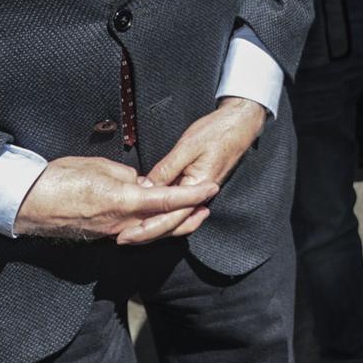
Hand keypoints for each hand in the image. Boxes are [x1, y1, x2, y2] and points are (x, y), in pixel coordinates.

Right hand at [12, 156, 217, 242]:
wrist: (26, 203)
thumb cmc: (58, 179)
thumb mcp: (98, 167)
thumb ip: (125, 175)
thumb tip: (139, 183)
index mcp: (122, 202)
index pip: (167, 200)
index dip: (192, 195)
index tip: (211, 189)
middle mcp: (120, 224)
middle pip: (163, 224)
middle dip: (188, 216)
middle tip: (207, 206)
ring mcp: (109, 232)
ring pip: (149, 231)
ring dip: (171, 222)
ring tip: (189, 212)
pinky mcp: (100, 234)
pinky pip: (131, 231)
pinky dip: (149, 225)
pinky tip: (155, 215)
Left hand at [118, 97, 269, 244]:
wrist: (239, 123)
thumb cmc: (218, 131)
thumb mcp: (187, 147)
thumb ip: (166, 170)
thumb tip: (145, 188)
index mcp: (199, 187)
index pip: (171, 217)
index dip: (147, 228)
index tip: (128, 235)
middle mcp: (200, 195)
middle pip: (171, 222)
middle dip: (147, 233)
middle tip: (122, 238)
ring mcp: (198, 191)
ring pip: (174, 216)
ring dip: (153, 225)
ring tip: (132, 231)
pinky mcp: (196, 185)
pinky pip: (178, 204)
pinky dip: (162, 211)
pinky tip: (148, 212)